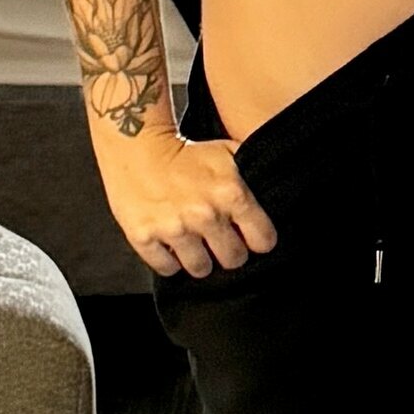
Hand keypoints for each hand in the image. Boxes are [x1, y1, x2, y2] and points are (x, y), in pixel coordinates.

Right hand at [104, 119, 276, 278]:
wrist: (136, 144)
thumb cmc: (186, 151)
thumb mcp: (229, 154)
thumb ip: (253, 179)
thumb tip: (277, 200)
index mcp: (230, 193)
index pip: (263, 241)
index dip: (257, 239)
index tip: (249, 236)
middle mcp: (204, 214)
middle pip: (233, 259)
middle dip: (229, 251)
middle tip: (220, 241)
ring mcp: (173, 228)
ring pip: (201, 269)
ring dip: (200, 259)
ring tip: (195, 243)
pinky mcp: (143, 236)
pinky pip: (166, 268)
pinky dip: (169, 260)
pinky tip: (171, 244)